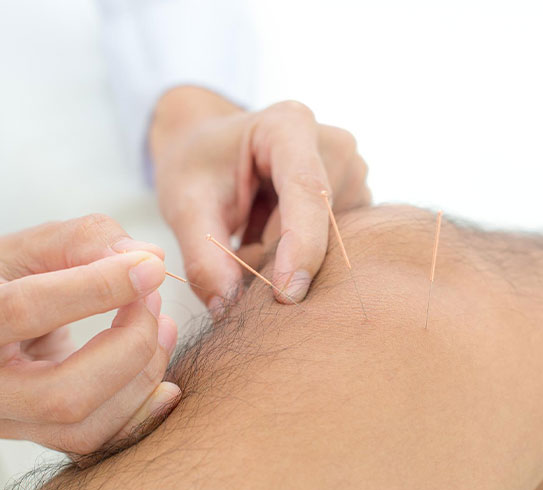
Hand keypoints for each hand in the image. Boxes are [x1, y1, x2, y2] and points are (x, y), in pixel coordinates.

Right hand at [0, 214, 180, 454]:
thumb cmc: (10, 272)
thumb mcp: (37, 239)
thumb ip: (90, 239)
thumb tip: (149, 258)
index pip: (27, 309)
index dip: (98, 289)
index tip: (151, 268)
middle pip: (62, 392)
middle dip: (128, 346)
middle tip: (155, 302)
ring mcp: (2, 422)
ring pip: (86, 427)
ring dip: (142, 375)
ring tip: (162, 325)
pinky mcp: (37, 439)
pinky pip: (99, 442)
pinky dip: (142, 412)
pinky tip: (166, 381)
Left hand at [150, 86, 369, 307]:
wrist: (209, 148)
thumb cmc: (196, 165)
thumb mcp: (184, 205)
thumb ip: (203, 258)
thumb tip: (229, 311)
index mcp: (289, 125)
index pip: (307, 191)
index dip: (301, 246)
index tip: (285, 295)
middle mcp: (335, 146)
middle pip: (319, 226)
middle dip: (274, 258)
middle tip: (232, 246)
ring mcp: (353, 176)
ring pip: (328, 246)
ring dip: (282, 260)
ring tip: (249, 233)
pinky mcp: (357, 204)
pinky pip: (333, 251)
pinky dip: (295, 260)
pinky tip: (268, 238)